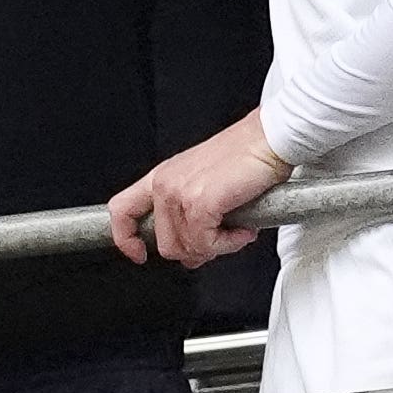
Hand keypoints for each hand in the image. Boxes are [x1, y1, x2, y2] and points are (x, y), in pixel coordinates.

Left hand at [105, 109, 289, 265]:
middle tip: (220, 241)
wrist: (269, 139)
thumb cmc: (246, 155)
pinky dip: (229, 244)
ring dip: (217, 247)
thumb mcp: (204, 181)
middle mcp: (165, 183)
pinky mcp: (199, 203)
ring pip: (187, 248)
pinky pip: (206, 244)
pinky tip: (242, 229)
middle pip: (165, 245)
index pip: (122, 211)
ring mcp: (179, 193)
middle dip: (196, 251)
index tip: (139, 253)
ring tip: (236, 229)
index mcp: (162, 176)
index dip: (126, 239)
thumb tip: (194, 251)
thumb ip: (190, 214)